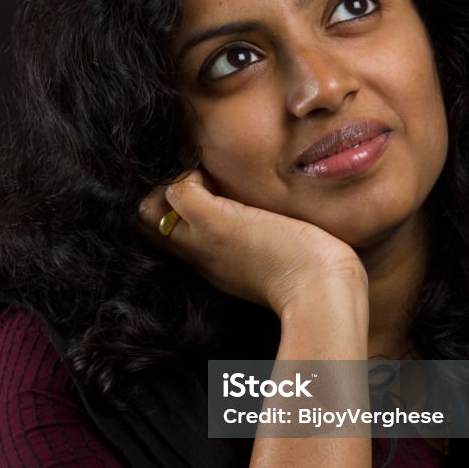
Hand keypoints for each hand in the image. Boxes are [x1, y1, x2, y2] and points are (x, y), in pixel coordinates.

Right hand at [137, 171, 366, 315]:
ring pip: (147, 211)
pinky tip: (218, 178)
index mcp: (214, 268)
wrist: (322, 292)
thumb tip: (281, 233)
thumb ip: (270, 252)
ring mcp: (203, 240)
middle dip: (161, 199)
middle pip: (147, 227)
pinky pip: (176, 188)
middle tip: (199, 185)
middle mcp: (200, 257)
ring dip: (171, 185)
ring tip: (207, 181)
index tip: (204, 200)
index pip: (170, 241)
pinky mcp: (215, 222)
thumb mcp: (280, 268)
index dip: (174, 216)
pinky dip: (190, 175)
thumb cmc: (316, 282)